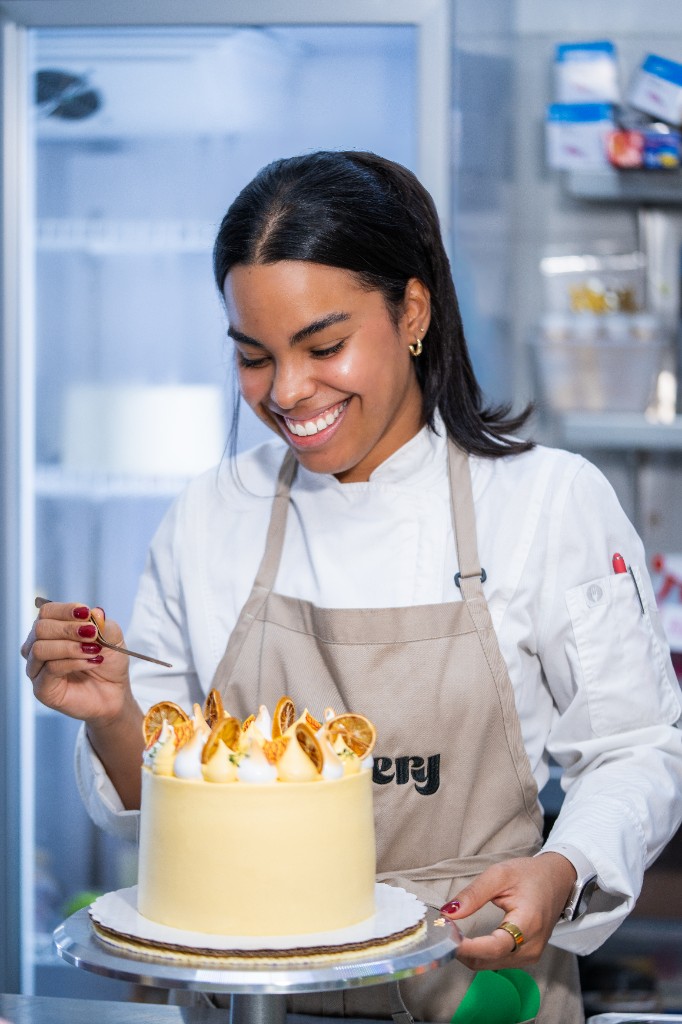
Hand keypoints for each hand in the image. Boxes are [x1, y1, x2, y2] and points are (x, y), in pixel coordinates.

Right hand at [22, 600, 131, 725]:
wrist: (114, 693)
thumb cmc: (108, 663)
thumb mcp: (112, 638)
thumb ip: (102, 624)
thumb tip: (95, 612)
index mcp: (51, 631)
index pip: (46, 612)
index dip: (65, 610)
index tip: (86, 612)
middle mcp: (38, 647)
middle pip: (40, 628)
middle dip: (68, 629)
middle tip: (92, 634)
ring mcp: (37, 669)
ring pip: (40, 649)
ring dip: (70, 647)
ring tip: (94, 651)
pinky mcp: (41, 689)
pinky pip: (50, 669)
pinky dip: (74, 662)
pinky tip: (92, 662)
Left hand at [442, 853, 575, 970]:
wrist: (557, 880)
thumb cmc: (530, 875)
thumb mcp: (500, 874)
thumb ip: (474, 894)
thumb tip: (448, 913)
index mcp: (528, 923)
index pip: (495, 946)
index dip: (469, 947)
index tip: (446, 939)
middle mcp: (531, 947)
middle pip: (489, 960)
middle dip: (462, 949)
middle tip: (440, 931)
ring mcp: (531, 955)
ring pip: (490, 965)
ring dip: (468, 953)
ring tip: (451, 933)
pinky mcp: (526, 957)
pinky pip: (496, 962)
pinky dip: (478, 954)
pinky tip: (467, 941)